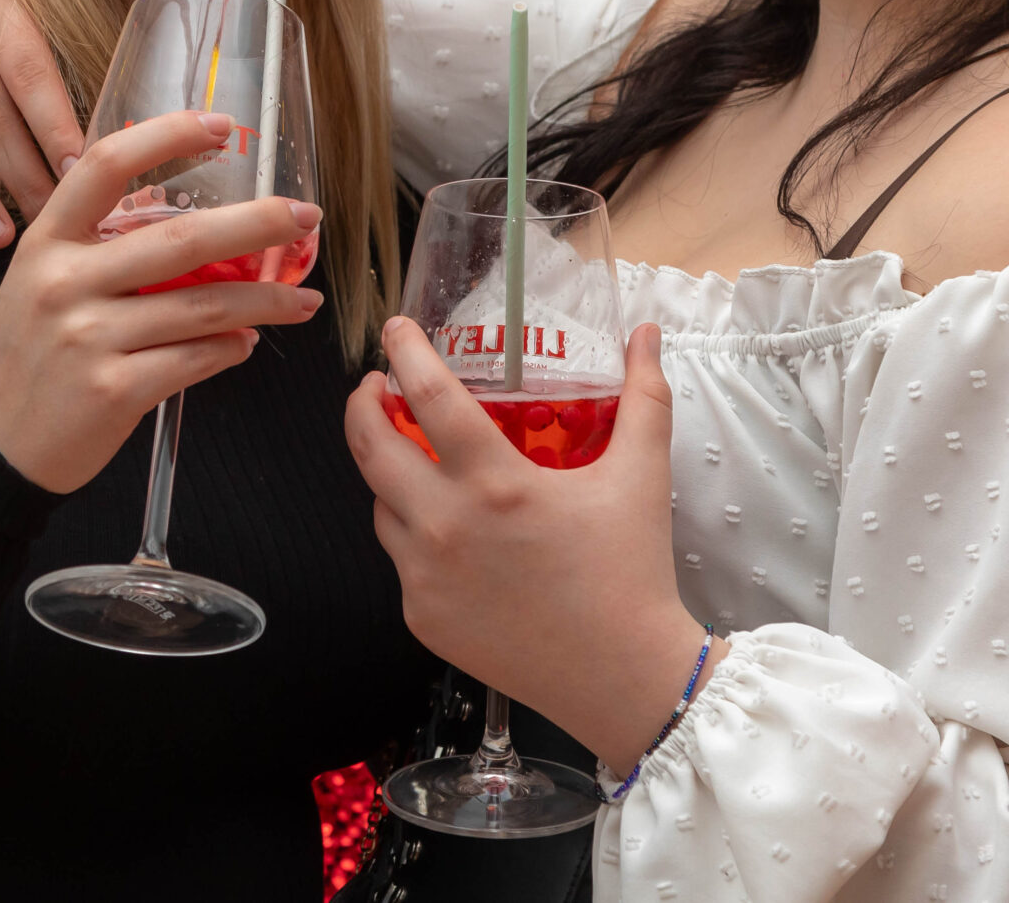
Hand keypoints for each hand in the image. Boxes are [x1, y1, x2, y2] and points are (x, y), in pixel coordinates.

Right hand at [0, 110, 321, 493]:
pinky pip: (195, 359)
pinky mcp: (113, 390)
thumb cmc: (25, 356)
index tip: (221, 125)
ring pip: (203, 306)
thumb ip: (101, 248)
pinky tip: (247, 344)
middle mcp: (65, 281)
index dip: (167, 135)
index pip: (106, 165)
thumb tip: (188, 220)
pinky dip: (232, 350)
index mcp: (47, 242)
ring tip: (301, 300)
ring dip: (266, 301)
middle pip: (181, 239)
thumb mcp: (43, 282)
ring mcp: (88, 337)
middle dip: (258, 224)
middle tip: (305, 217)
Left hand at [345, 317, 715, 770]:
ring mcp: (425, 577)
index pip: (429, 398)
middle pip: (369, 447)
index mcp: (496, 485)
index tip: (395, 330)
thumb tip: (646, 335)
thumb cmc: (631, 574)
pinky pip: (399, 560)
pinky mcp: (421, 617)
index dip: (405, 353)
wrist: (623, 677)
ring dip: (387, 473)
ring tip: (412, 457)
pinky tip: (444, 529)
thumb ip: (643, 397)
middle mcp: (446, 527)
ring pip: (379, 505)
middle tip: (375, 387)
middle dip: (361, 405)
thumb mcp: (641, 477)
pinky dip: (412, 534)